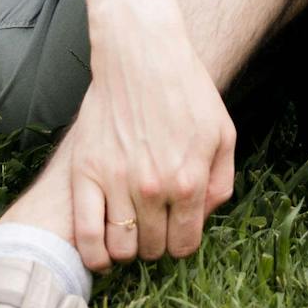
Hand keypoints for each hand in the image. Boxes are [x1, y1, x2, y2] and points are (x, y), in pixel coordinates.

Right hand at [69, 19, 235, 270]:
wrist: (141, 53)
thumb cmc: (186, 89)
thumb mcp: (222, 133)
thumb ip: (220, 182)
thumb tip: (203, 218)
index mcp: (189, 180)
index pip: (184, 244)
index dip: (180, 242)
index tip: (174, 230)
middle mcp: (152, 188)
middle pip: (153, 249)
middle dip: (155, 242)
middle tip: (151, 223)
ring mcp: (116, 181)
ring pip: (120, 248)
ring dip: (126, 247)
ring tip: (128, 231)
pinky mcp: (85, 172)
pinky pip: (85, 236)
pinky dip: (93, 254)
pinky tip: (101, 249)